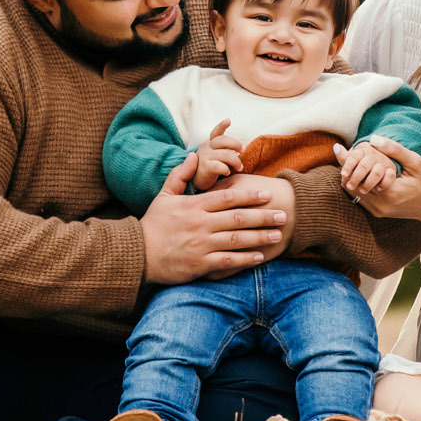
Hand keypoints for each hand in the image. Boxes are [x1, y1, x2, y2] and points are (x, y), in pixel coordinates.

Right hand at [140, 154, 286, 283]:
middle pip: (238, 217)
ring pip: (237, 239)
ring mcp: (201, 245)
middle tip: (282, 214)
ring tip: (278, 234)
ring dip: (260, 237)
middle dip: (263, 215)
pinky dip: (245, 259)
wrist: (138, 254)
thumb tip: (194, 156)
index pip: (227, 197)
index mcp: (194, 206)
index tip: (266, 194)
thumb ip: (180, 175)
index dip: (249, 195)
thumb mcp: (163, 195)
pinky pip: (227, 261)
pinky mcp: (200, 264)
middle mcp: (201, 224)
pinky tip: (260, 256)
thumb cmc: (153, 224)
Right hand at [193, 119, 244, 191]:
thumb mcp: (215, 155)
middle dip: (237, 144)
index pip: (216, 132)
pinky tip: (227, 172)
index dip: (222, 126)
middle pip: (224, 140)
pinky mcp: (205, 167)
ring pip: (226, 154)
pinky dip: (226, 169)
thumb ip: (224, 149)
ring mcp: (204, 157)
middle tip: (243, 151)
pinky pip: (220, 166)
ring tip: (239, 167)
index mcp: (210, 143)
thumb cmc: (209, 167)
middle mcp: (206, 147)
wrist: (194, 181)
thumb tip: (241, 149)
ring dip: (236, 161)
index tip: (228, 120)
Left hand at [335, 137, 420, 221]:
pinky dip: (357, 184)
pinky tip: (359, 172)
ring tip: (349, 160)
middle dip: (346, 168)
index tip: (338, 147)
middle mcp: (380, 205)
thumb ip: (395, 150)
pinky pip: (361, 197)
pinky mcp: (378, 212)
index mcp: (388, 192)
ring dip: (350, 176)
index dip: (347, 160)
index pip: (358, 174)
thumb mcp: (416, 162)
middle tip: (342, 152)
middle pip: (351, 184)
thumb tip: (373, 139)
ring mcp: (378, 211)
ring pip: (354, 192)